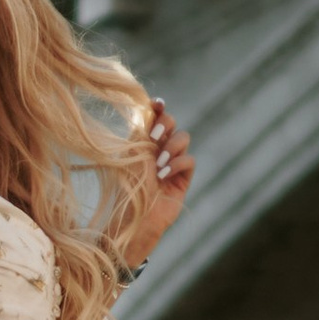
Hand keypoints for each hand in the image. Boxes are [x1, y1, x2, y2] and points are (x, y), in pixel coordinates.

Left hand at [130, 96, 193, 259]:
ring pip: (183, 138)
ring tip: (158, 163)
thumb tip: (151, 105)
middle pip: (171, 122)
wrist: (136, 216)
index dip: (157, 107)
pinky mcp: (183, 177)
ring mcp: (172, 162)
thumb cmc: (129, 185)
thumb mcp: (133, 153)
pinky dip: (177, 163)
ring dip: (172, 146)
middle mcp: (158, 148)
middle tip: (155, 135)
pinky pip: (189, 160)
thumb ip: (143, 129)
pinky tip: (164, 174)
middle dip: (166, 124)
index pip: (153, 117)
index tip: (157, 103)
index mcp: (141, 140)